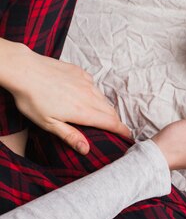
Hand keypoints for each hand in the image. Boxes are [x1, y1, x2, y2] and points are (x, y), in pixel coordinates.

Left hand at [0, 39, 130, 154]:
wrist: (24, 70)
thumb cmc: (32, 99)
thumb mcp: (48, 123)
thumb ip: (70, 135)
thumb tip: (86, 149)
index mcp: (82, 112)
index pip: (110, 123)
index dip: (122, 130)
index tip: (129, 135)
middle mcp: (89, 96)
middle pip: (110, 111)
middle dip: (115, 121)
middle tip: (115, 128)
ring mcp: (86, 83)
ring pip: (103, 98)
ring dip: (105, 108)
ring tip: (101, 115)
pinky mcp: (81, 73)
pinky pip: (94, 86)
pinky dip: (94, 94)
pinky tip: (86, 96)